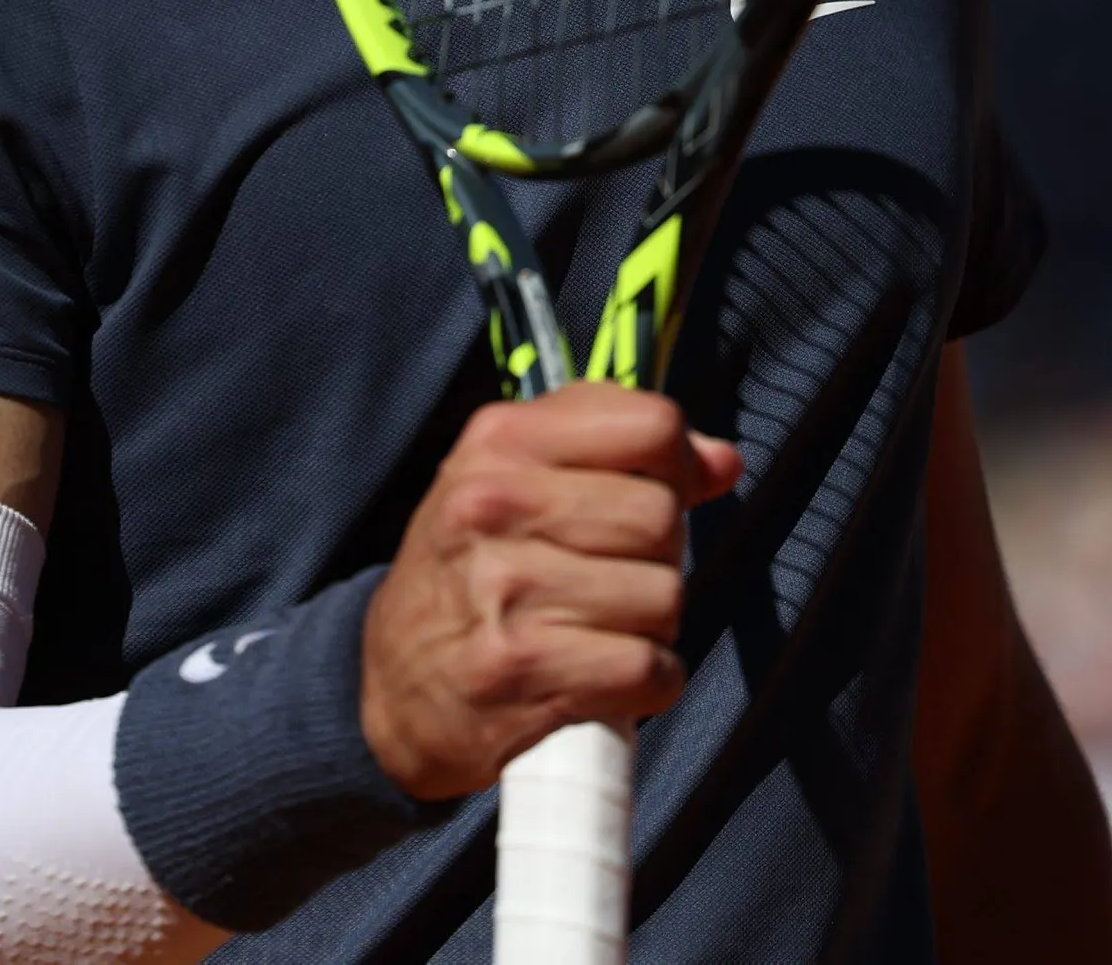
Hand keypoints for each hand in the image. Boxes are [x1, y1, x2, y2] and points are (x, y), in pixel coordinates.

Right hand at [358, 384, 743, 798]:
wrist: (388, 687)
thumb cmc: (468, 571)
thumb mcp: (513, 479)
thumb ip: (617, 450)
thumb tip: (723, 461)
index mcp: (499, 442)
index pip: (651, 425)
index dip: (677, 466)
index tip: (661, 494)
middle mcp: (495, 505)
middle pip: (662, 516)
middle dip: (658, 556)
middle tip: (614, 577)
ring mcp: (507, 589)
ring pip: (664, 595)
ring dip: (652, 625)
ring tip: (601, 628)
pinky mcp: (524, 670)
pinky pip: (648, 668)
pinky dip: (646, 681)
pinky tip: (606, 675)